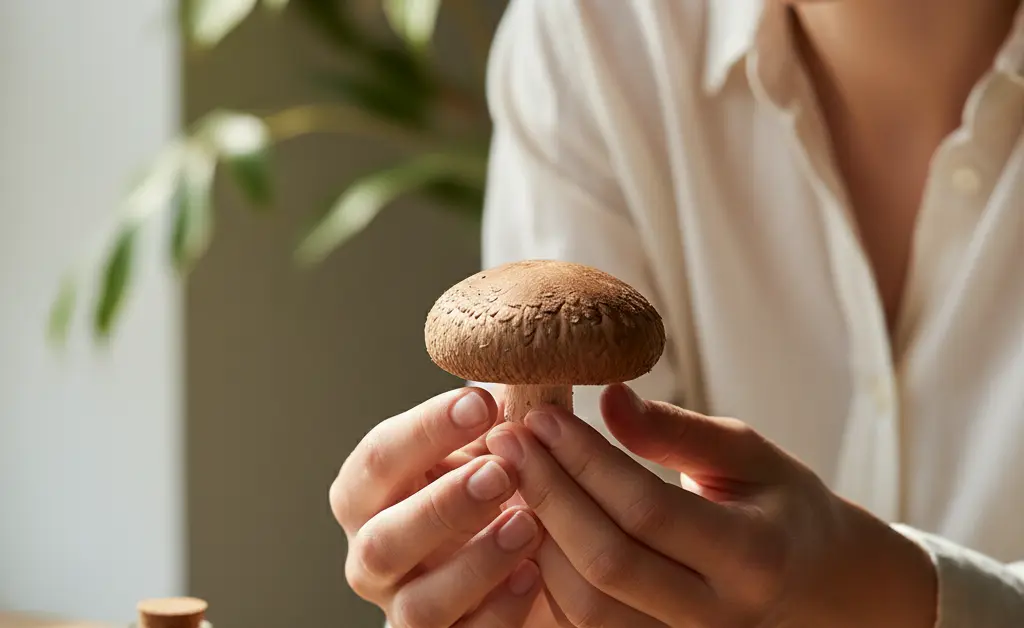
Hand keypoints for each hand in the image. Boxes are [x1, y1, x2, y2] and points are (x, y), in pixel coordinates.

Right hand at [331, 387, 544, 626]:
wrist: (487, 560)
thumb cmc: (480, 488)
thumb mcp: (477, 447)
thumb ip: (492, 417)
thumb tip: (525, 365)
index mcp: (368, 494)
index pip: (378, 459)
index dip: (425, 430)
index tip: (480, 403)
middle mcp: (373, 555)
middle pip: (383, 540)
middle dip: (443, 505)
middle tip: (502, 471)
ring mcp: (404, 608)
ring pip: (419, 606)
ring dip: (475, 564)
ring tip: (527, 525)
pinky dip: (499, 611)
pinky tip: (534, 575)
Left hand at [485, 384, 937, 626]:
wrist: (820, 587)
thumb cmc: (782, 508)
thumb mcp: (750, 455)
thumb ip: (678, 432)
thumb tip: (608, 397)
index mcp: (753, 556)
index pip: (647, 510)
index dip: (585, 461)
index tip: (542, 417)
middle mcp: (718, 616)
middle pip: (606, 564)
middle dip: (547, 494)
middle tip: (507, 439)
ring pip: (586, 609)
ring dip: (538, 539)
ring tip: (511, 478)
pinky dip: (547, 579)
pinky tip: (530, 523)